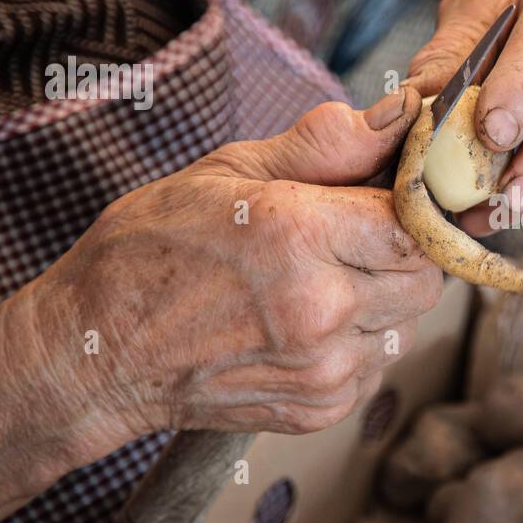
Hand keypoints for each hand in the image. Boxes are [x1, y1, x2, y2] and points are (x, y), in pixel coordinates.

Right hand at [32, 85, 440, 455]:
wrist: (95, 353)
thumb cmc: (153, 248)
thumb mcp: (229, 171)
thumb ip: (327, 145)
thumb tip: (403, 112)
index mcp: (301, 237)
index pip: (419, 224)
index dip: (411, 209)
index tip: (384, 202)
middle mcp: (322, 310)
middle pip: (427, 280)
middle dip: (404, 255)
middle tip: (353, 241)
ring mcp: (323, 370)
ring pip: (406, 327)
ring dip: (381, 302)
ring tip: (317, 284)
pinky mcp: (320, 411)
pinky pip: (377, 368)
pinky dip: (357, 346)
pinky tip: (304, 327)